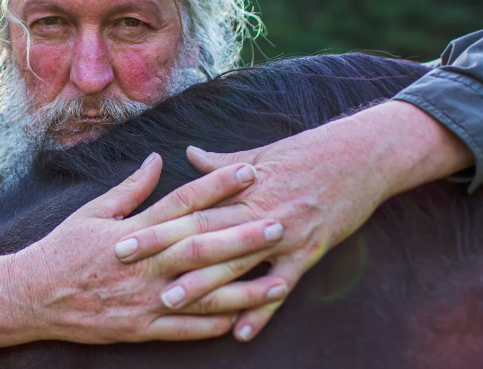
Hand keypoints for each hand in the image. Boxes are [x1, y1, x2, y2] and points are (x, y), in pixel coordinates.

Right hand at [0, 153, 286, 348]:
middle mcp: (143, 265)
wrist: (32, 297)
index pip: (182, 202)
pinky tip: (243, 321)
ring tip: (277, 281)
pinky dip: (213, 327)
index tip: (250, 171)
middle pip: (200, 247)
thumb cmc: (63, 249)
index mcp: (133, 231)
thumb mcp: (92, 212)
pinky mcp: (139, 328)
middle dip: (241, 235)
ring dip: (242, 289)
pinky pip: (183, 331)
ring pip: (200, 295)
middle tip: (278, 223)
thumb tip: (158, 159)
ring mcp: (143, 300)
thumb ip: (130, 189)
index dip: (218, 186)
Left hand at [114, 100, 474, 341]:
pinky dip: (261, 309)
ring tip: (170, 302)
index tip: (121, 236)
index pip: (188, 207)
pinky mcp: (309, 250)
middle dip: (163, 250)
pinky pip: (281, 284)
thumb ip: (221, 163)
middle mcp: (256, 208)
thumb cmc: (309, 151)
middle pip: (202, 233)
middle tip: (126, 267)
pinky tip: (240, 331)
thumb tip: (188, 154)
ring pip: (236, 261)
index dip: (154, 223)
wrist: (362, 154)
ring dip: (203, 283)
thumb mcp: (261, 153)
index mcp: (241, 185)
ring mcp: (282, 230)